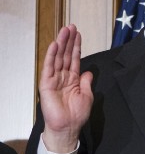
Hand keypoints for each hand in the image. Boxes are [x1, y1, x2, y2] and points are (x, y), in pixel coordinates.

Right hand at [40, 24, 93, 152]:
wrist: (68, 127)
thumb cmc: (76, 114)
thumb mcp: (87, 96)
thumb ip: (87, 82)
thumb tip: (88, 72)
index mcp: (73, 79)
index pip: (74, 59)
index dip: (76, 46)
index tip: (78, 34)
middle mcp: (62, 77)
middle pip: (65, 55)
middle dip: (68, 41)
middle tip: (71, 27)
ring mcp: (54, 79)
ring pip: (57, 58)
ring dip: (61, 44)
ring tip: (65, 31)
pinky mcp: (46, 84)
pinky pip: (49, 67)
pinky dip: (51, 56)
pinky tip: (54, 45)